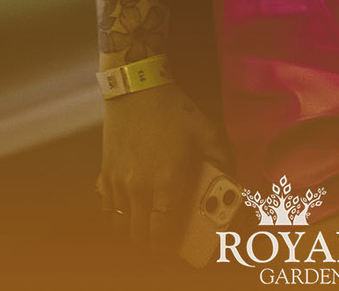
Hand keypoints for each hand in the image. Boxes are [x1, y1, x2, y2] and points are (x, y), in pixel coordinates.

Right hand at [97, 81, 229, 252]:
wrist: (136, 86)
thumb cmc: (172, 108)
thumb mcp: (206, 130)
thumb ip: (223, 158)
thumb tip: (233, 180)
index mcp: (167, 182)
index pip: (161, 234)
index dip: (166, 250)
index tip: (172, 253)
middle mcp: (140, 188)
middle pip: (138, 235)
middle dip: (149, 245)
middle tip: (160, 242)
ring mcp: (119, 182)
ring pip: (120, 225)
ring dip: (132, 231)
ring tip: (144, 228)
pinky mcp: (105, 172)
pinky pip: (106, 207)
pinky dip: (114, 216)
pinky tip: (125, 211)